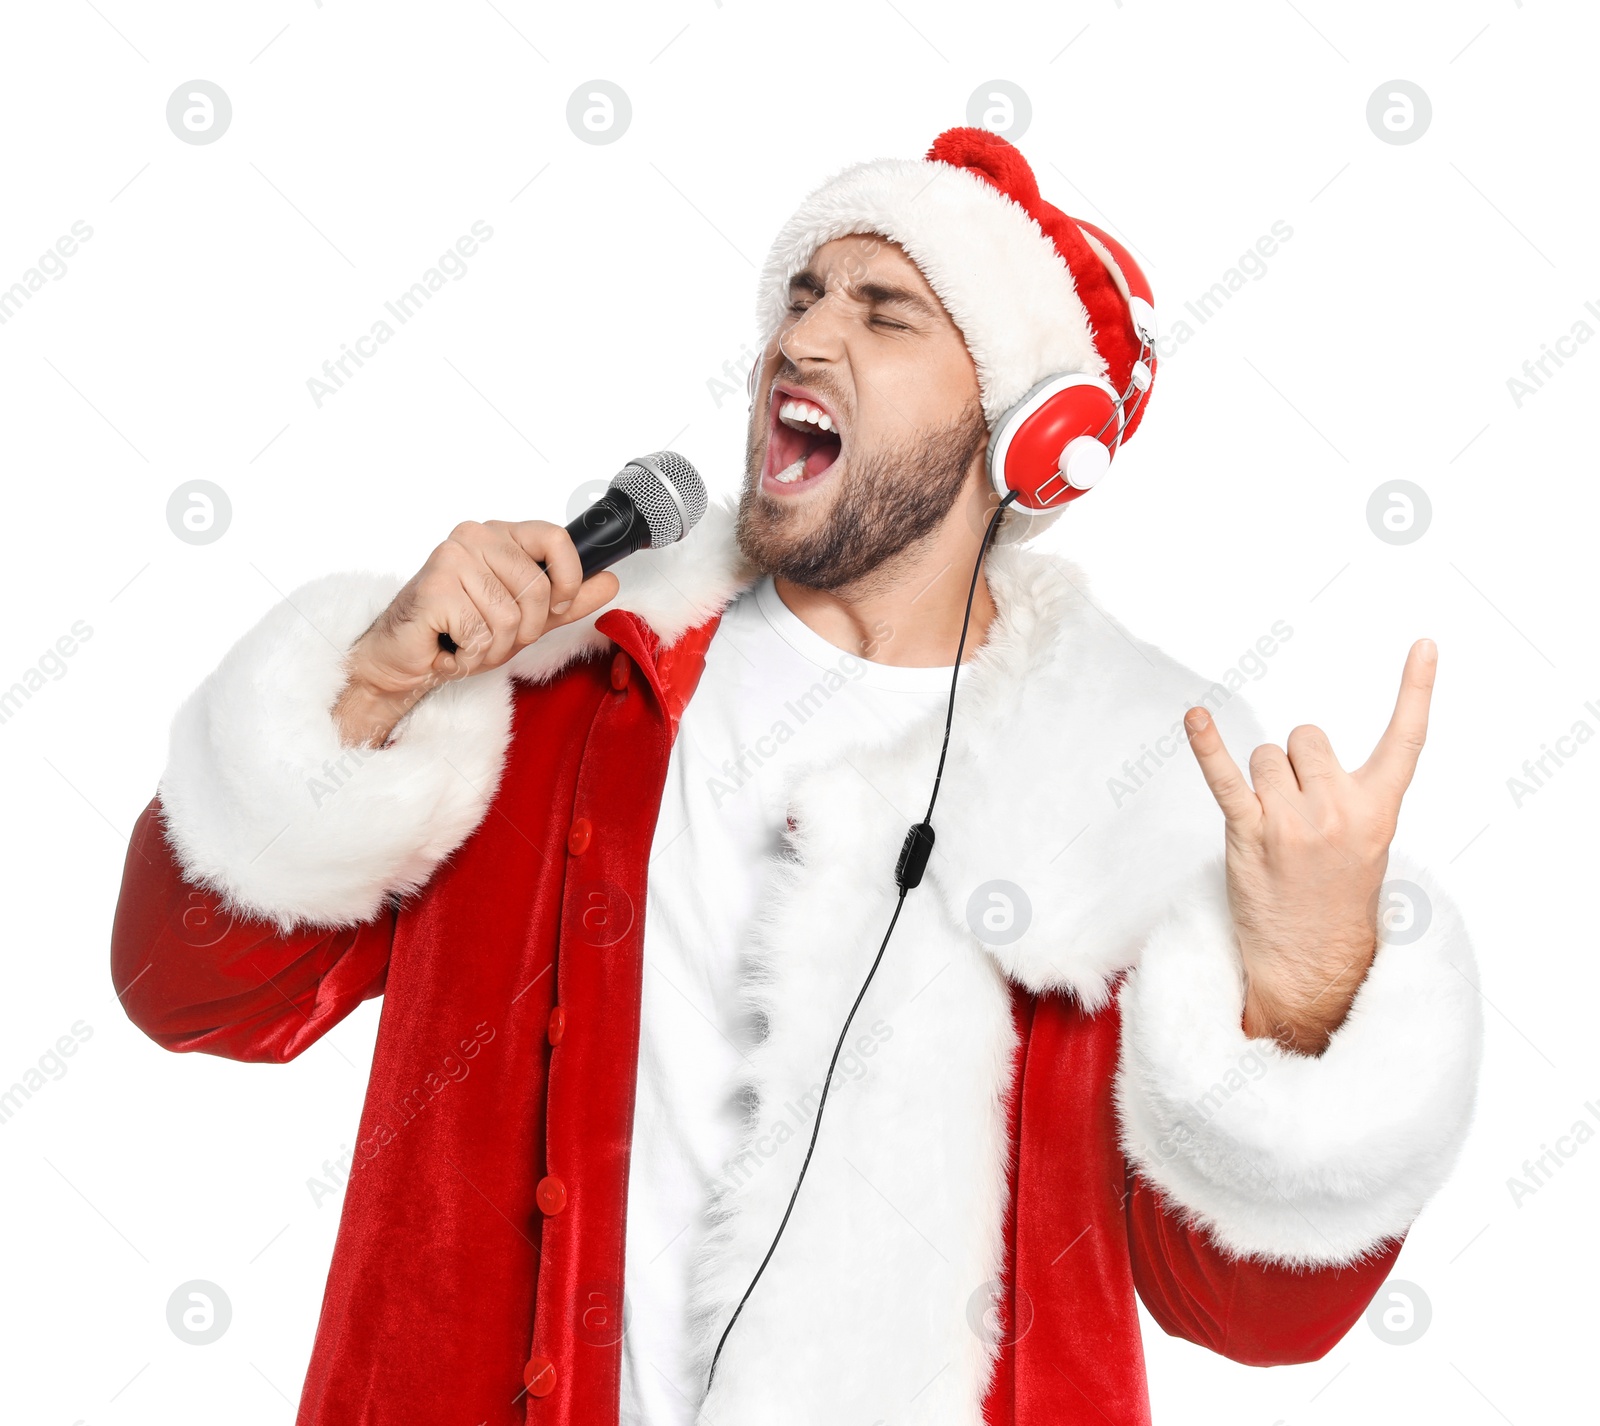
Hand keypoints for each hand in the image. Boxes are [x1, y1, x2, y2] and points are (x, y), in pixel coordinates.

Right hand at [332, 520, 619, 747]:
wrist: (404, 659)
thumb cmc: (457, 632)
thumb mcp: (526, 618)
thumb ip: (567, 600)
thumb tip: (609, 580)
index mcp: (500, 536)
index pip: (556, 538)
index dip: (569, 579)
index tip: (558, 605)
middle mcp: (476, 536)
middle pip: (537, 588)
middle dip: (523, 630)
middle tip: (491, 635)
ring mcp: (452, 557)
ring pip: (510, 616)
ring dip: (493, 646)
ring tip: (468, 642)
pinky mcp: (435, 587)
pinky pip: (481, 632)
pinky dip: (470, 655)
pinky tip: (451, 648)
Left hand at [1182, 639, 1436, 1054]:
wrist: (1312, 961)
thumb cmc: (1336, 895)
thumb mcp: (1366, 842)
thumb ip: (1346, 792)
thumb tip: (1297, 747)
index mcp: (1378, 809)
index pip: (1406, 739)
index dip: (1416, 689)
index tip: (1423, 645)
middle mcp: (1338, 810)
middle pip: (1305, 738)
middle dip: (1297, 763)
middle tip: (1301, 814)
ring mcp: (1291, 821)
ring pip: (1266, 756)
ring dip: (1262, 780)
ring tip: (1274, 828)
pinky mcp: (1248, 833)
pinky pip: (1224, 777)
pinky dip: (1206, 745)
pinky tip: (1194, 716)